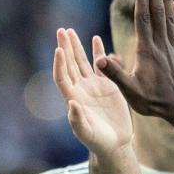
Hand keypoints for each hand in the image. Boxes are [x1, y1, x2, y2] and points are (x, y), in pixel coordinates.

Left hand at [53, 28, 133, 155]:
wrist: (114, 143)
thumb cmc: (98, 142)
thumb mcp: (87, 133)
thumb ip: (78, 120)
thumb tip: (71, 103)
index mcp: (72, 98)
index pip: (62, 77)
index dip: (59, 64)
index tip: (58, 49)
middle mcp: (80, 89)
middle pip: (69, 64)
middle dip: (65, 47)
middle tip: (61, 30)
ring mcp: (92, 86)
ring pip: (81, 61)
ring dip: (75, 46)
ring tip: (70, 31)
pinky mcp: (107, 85)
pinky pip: (100, 65)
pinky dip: (98, 52)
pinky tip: (95, 38)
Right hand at [96, 0, 173, 119]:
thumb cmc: (152, 101)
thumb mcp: (130, 92)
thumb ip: (115, 75)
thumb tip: (98, 60)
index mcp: (147, 52)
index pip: (144, 21)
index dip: (143, 1)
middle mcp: (161, 46)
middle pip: (158, 14)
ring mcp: (172, 48)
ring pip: (169, 18)